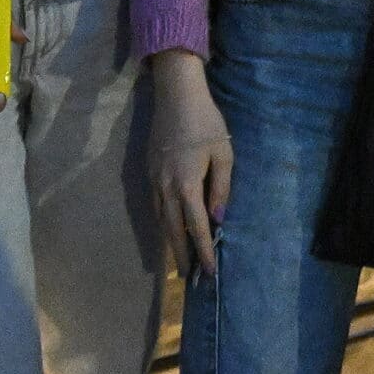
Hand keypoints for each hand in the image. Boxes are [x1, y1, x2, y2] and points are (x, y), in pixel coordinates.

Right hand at [148, 51, 231, 276]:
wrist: (176, 95)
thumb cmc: (206, 122)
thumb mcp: (224, 154)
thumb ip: (222, 189)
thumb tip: (218, 220)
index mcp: (187, 185)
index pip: (196, 228)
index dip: (203, 252)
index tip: (209, 273)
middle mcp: (166, 188)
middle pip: (173, 231)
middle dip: (182, 256)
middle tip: (190, 278)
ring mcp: (153, 181)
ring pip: (161, 221)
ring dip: (170, 243)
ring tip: (180, 262)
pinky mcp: (148, 173)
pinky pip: (155, 207)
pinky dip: (162, 225)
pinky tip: (168, 231)